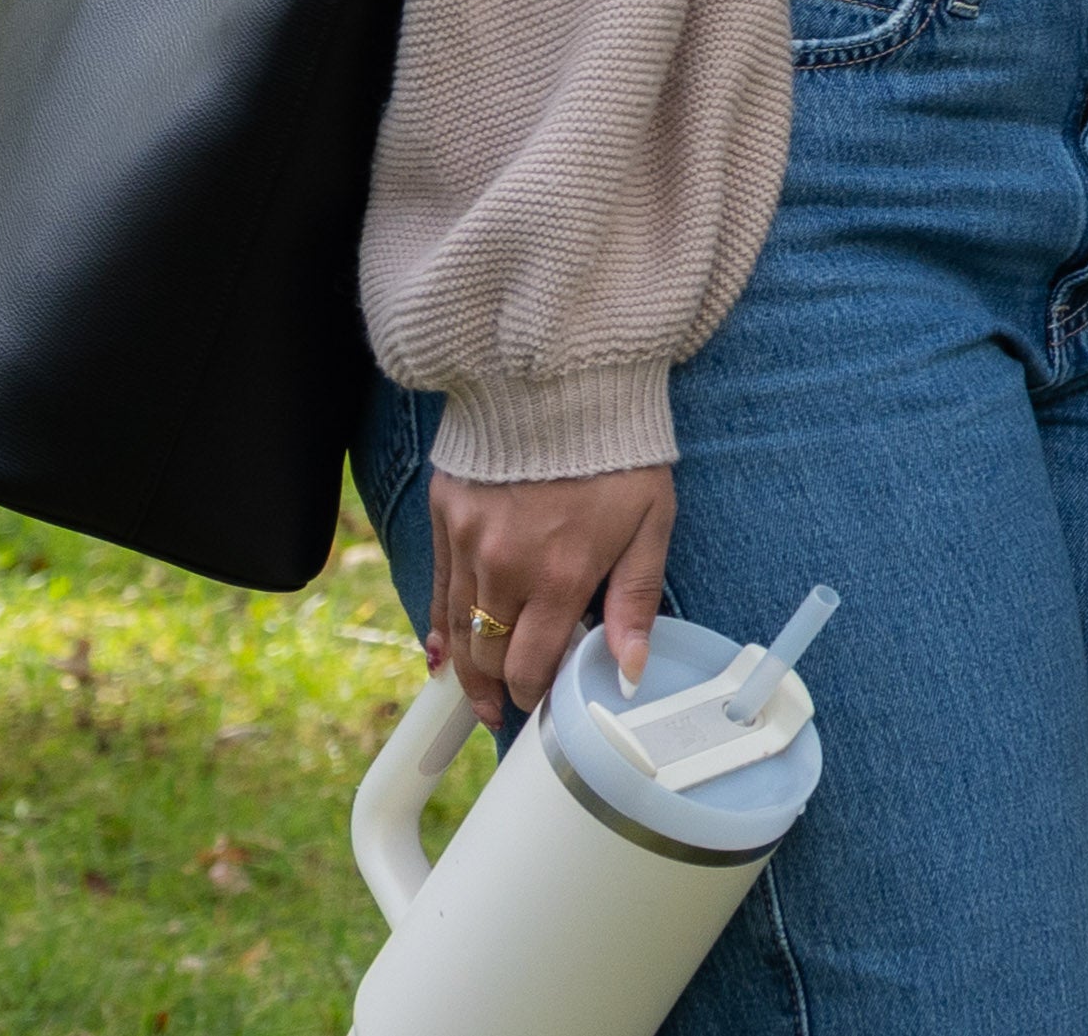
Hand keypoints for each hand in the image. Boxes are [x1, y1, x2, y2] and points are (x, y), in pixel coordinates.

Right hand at [425, 462, 674, 727]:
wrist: (567, 379)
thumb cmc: (619, 451)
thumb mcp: (651, 522)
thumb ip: (635, 600)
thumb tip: (628, 671)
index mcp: (561, 575)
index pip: (532, 665)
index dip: (535, 693)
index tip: (542, 701)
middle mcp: (505, 568)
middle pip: (487, 656)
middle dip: (498, 689)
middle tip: (507, 708)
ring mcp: (468, 543)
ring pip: (456, 631)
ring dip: (466, 669)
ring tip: (478, 695)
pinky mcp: (445, 517)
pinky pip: (437, 589)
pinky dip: (438, 627)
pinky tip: (441, 653)